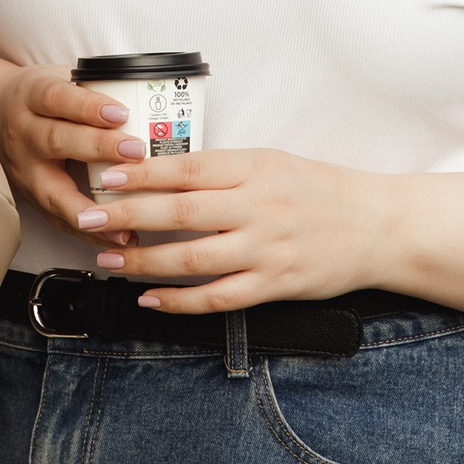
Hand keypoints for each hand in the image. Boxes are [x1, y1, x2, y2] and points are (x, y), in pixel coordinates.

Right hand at [0, 62, 149, 246]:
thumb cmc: (42, 99)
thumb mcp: (60, 79)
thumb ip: (95, 87)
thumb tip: (153, 94)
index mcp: (31, 97)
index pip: (57, 99)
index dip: (88, 107)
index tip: (122, 112)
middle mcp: (23, 135)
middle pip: (56, 141)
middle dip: (98, 148)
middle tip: (137, 151)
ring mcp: (24, 171)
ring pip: (54, 191)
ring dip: (93, 206)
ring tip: (128, 215)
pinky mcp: (31, 199)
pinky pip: (59, 220)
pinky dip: (90, 231)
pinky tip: (118, 235)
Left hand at [72, 149, 396, 311]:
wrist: (376, 225)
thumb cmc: (317, 189)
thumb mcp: (271, 162)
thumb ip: (222, 170)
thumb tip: (161, 172)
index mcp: (254, 169)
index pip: (187, 169)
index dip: (142, 174)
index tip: (107, 175)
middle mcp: (257, 208)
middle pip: (180, 214)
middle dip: (127, 217)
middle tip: (86, 217)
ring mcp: (266, 249)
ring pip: (193, 259)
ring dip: (144, 262)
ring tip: (109, 260)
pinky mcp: (275, 285)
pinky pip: (219, 297)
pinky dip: (180, 301)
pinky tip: (150, 299)